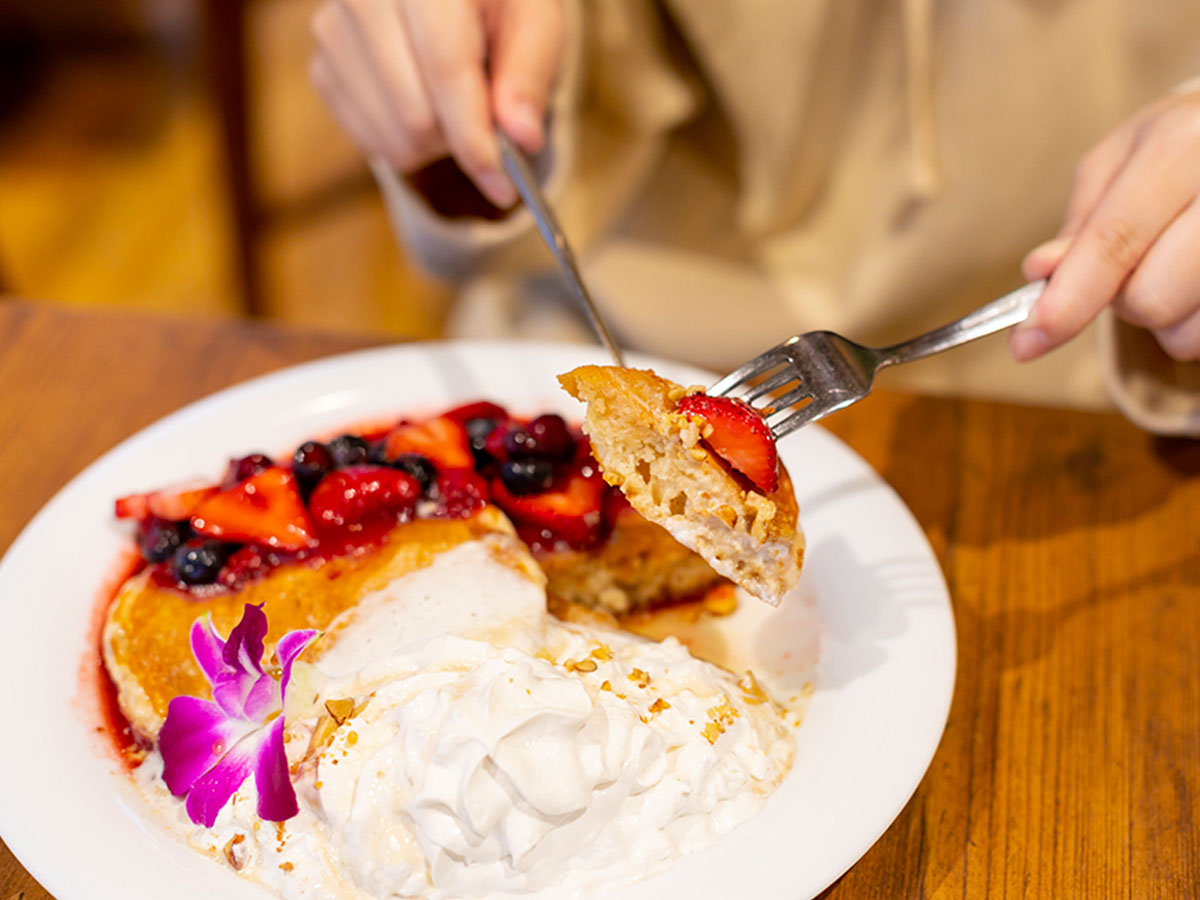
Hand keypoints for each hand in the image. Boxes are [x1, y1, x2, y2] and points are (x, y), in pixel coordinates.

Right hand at [309, 0, 564, 207]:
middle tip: (489, 122)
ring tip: (455, 105)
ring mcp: (333, 32)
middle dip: (461, 141)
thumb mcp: (534, 22)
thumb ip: (528, 77)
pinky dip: (406, 143)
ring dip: (435, 145)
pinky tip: (425, 107)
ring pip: (392, 138)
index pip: (446, 69)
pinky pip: (369, 141)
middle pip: (416, 116)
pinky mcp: (323, 67)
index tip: (503, 186)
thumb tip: (522, 138)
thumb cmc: (495, 2)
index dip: (475, 138)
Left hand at [1013, 90, 1199, 361]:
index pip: (1114, 241)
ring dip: (1164, 319)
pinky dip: (1193, 324)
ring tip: (1176, 266)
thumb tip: (1040, 273)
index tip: (1026, 342)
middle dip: (1123, 302)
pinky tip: (1197, 283)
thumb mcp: (1120, 162)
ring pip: (1187, 329)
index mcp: (1182, 144)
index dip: (1067, 300)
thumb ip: (1080, 222)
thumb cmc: (1178, 150)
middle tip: (1134, 268)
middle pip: (1150, 297)